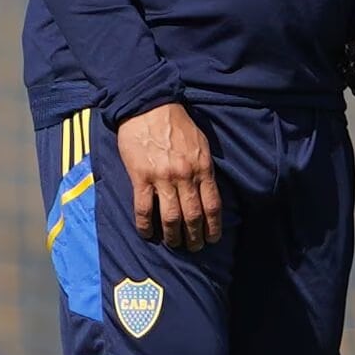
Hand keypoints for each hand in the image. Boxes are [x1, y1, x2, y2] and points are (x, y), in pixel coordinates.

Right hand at [117, 102, 220, 251]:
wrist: (149, 107)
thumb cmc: (177, 124)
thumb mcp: (201, 144)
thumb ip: (204, 168)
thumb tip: (208, 191)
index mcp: (202, 168)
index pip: (212, 205)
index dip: (213, 226)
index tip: (213, 239)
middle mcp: (185, 176)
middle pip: (193, 216)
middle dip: (194, 236)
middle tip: (194, 247)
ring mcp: (162, 178)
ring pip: (170, 217)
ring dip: (173, 236)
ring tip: (174, 244)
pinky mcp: (140, 177)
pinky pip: (143, 208)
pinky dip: (145, 225)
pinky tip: (147, 234)